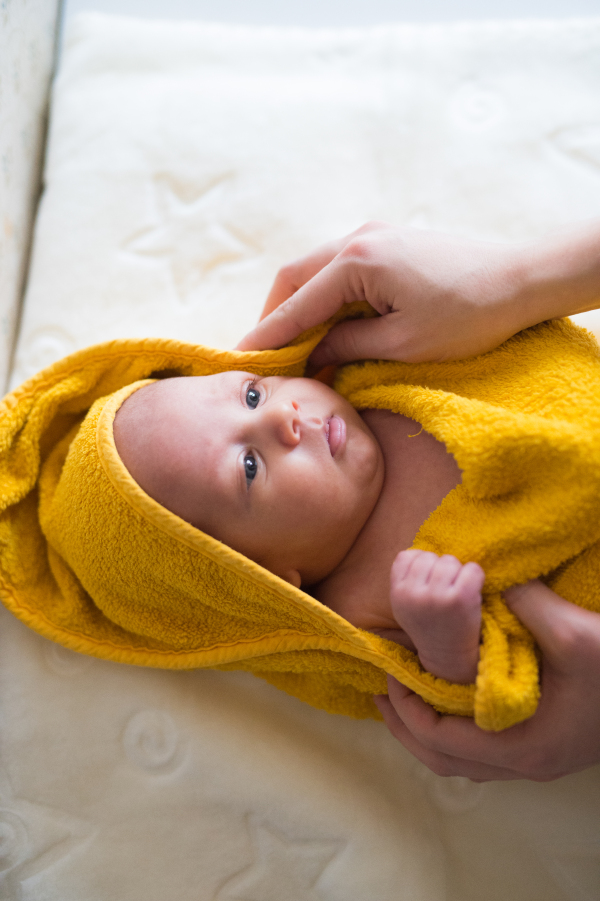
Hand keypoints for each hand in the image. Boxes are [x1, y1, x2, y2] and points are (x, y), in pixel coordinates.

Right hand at [237, 221, 530, 363]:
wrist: (521, 279)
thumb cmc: (468, 314)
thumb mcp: (402, 344)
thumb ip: (347, 345)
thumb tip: (313, 352)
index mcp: (358, 262)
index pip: (297, 304)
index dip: (268, 336)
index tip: (241, 359)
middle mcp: (359, 237)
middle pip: (295, 276)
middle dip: (276, 315)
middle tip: (266, 353)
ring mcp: (374, 234)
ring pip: (315, 269)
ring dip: (299, 303)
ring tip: (292, 342)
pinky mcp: (388, 241)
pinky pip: (340, 267)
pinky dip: (324, 294)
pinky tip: (327, 320)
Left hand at [374, 580, 599, 780]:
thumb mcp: (571, 633)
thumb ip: (522, 605)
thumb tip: (483, 580)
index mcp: (523, 747)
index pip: (442, 741)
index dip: (408, 708)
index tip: (389, 674)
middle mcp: (525, 763)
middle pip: (444, 761)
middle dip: (407, 727)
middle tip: (382, 691)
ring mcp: (537, 760)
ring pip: (464, 761)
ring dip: (429, 730)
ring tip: (407, 695)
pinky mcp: (545, 746)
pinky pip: (484, 750)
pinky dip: (456, 728)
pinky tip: (451, 697)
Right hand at [390, 550, 483, 683]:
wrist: (449, 658)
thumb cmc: (429, 626)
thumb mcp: (405, 605)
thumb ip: (407, 578)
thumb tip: (423, 548)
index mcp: (397, 593)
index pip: (407, 556)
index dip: (422, 564)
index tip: (430, 581)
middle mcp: (414, 594)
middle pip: (431, 557)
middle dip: (442, 569)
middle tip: (447, 590)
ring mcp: (437, 596)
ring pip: (451, 561)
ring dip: (459, 573)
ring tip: (458, 592)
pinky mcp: (461, 599)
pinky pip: (472, 568)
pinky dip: (476, 577)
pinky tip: (472, 593)